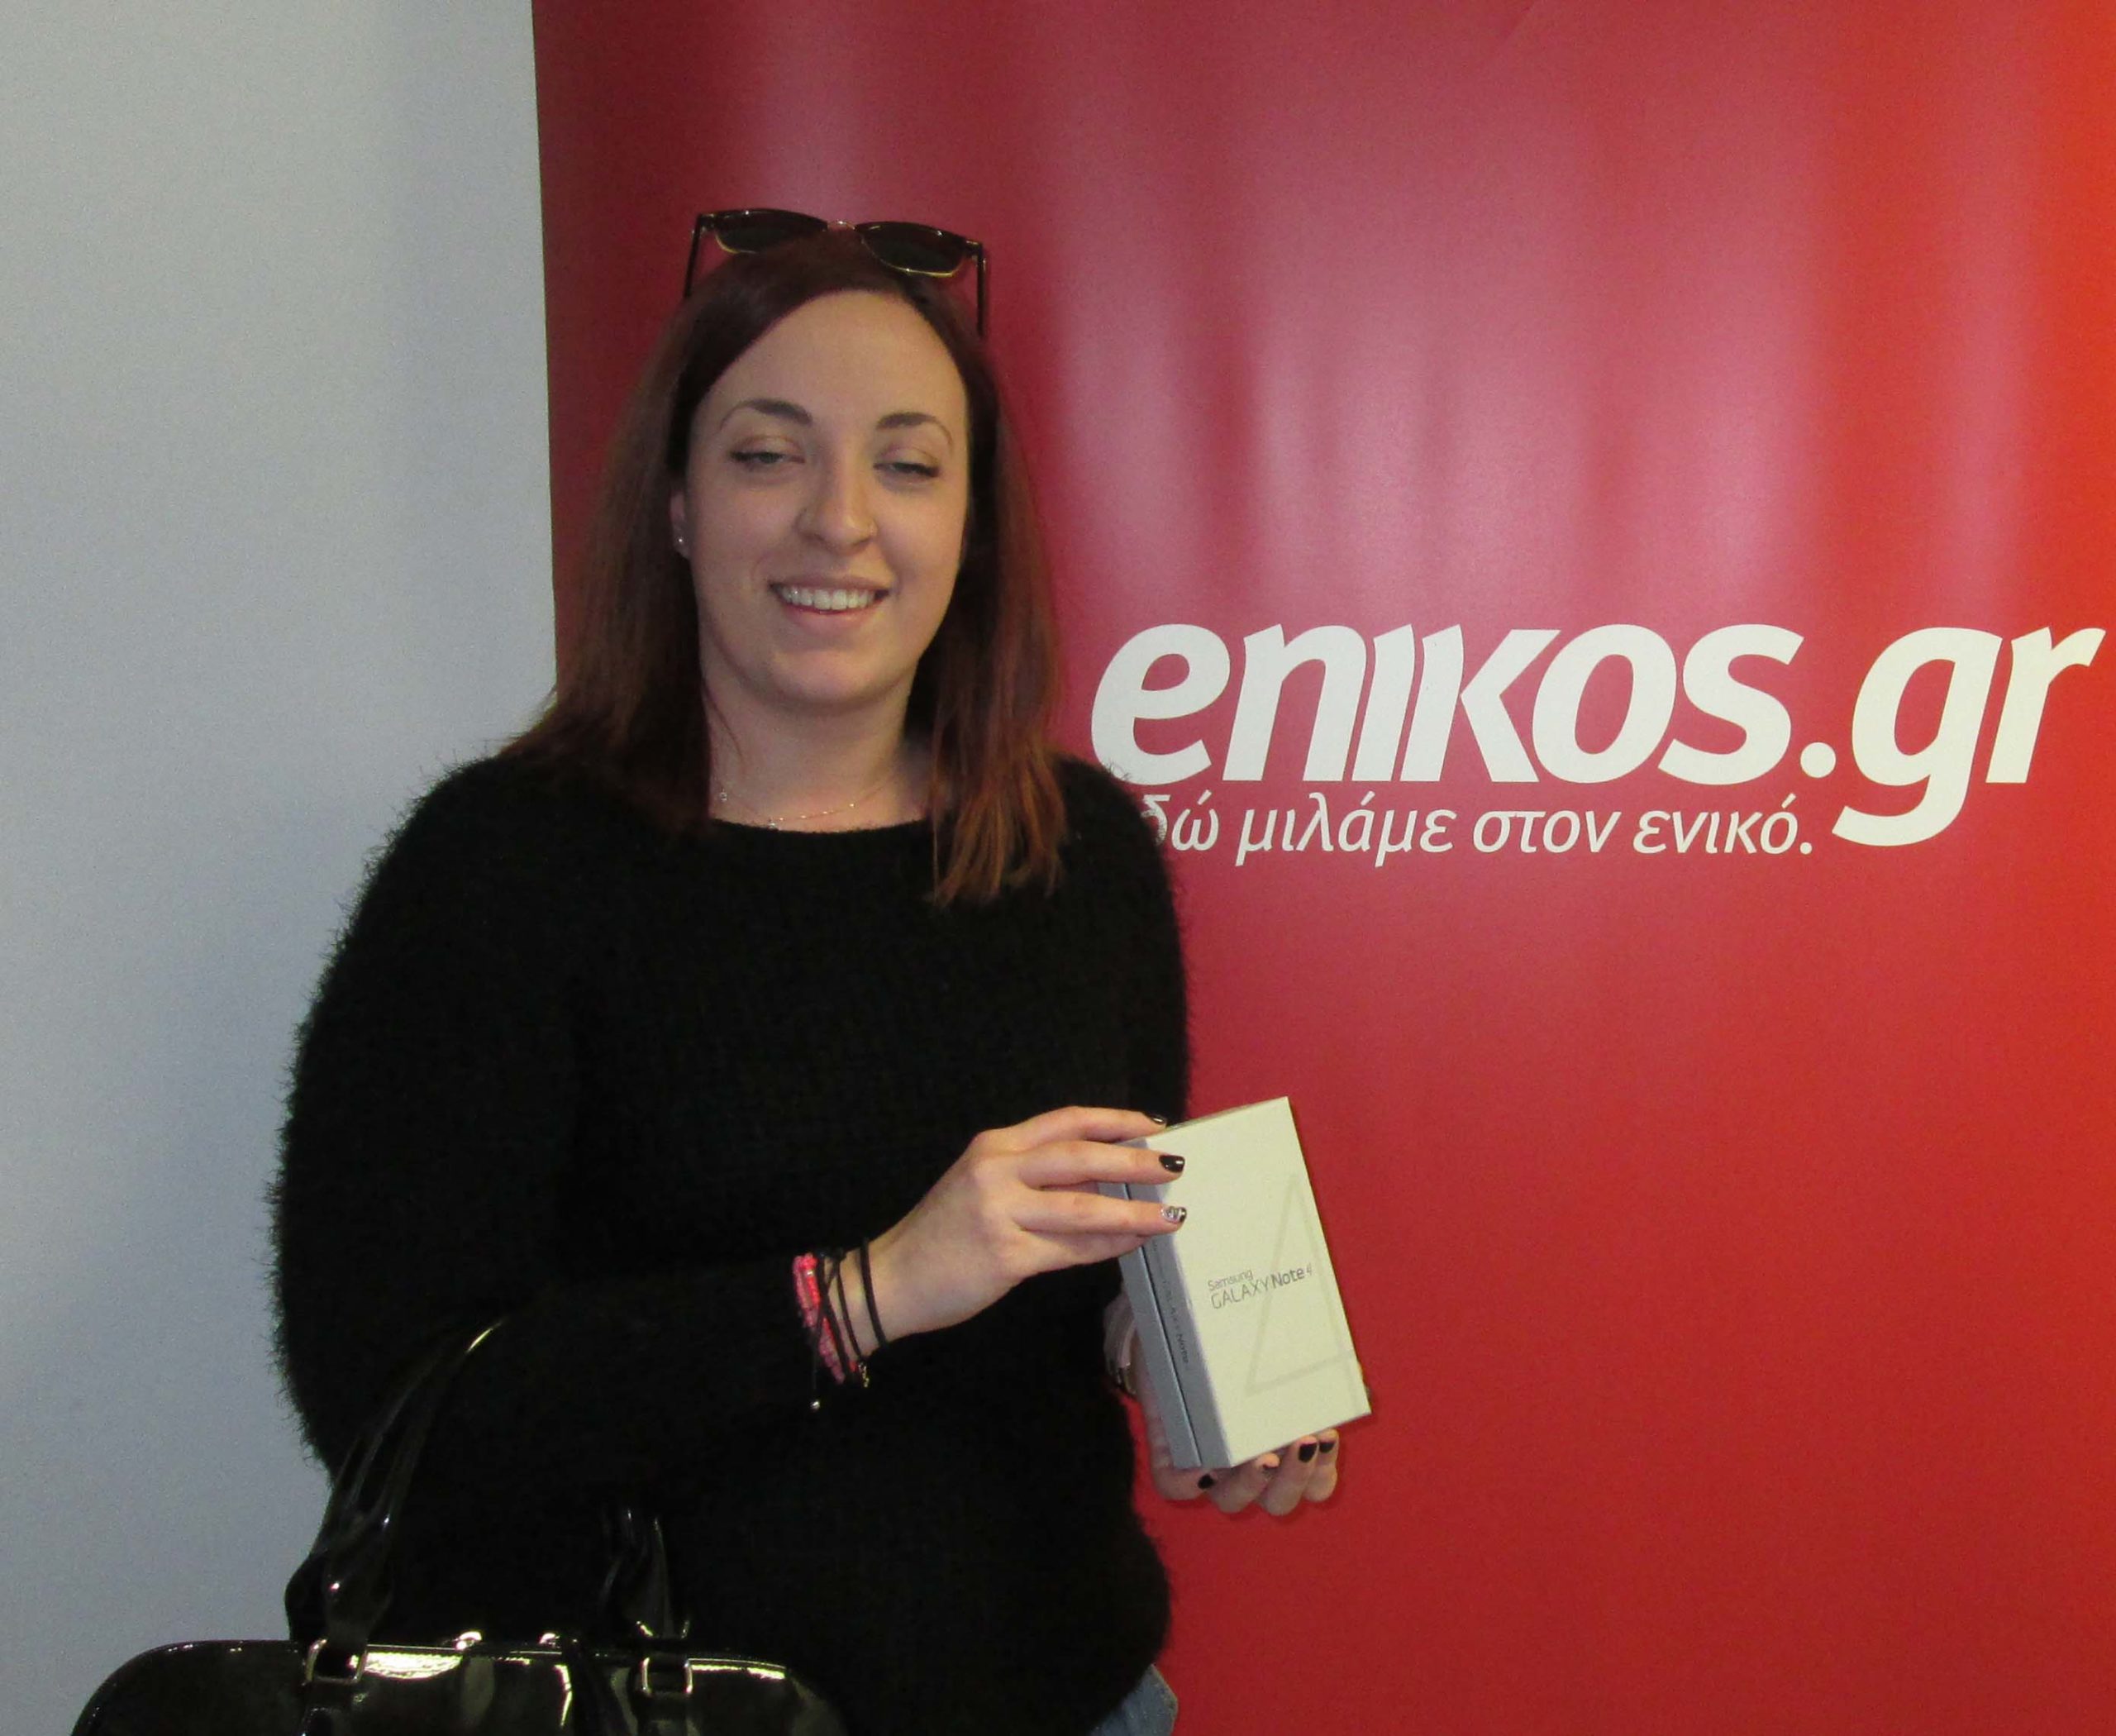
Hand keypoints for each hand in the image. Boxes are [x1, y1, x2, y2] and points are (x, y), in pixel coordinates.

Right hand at [861, 1107, 1184, 1342]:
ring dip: (1133, 1211)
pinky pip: (1071, 1249)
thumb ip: (1035, 1176)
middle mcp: (996, 1171)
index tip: (1151, 1123)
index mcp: (994, 1146)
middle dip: (1133, 1160)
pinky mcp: (1005, 1256)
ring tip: (1169, 1215)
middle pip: (1079, 1156)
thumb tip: (1104, 1177)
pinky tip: (1131, 1243)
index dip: (1112, 1119)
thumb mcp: (983, 1186)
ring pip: (1083, 1206)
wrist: (892, 1277)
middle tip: (1174, 1165)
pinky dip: (1107, 1245)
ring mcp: (1000, 1213)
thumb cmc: (945, 1233)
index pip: (1065, 1121)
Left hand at [1133, 1326, 1342, 1517]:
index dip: (1323, 1472)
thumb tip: (1355, 1373)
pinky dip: (1189, 1483)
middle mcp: (1248, 1469)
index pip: (1315, 1484)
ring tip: (1262, 1456)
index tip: (1326, 1434)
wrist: (1176, 1331)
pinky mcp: (1168, 1457)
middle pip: (1279, 1502)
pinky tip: (1205, 1466)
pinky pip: (1174, 1487)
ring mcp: (1208, 1468)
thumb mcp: (1276, 1353)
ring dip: (1252, 1485)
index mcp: (1283, 1452)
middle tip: (1302, 1441)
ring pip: (1231, 1501)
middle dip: (1295, 1478)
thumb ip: (1312, 1363)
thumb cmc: (1236, 1350)